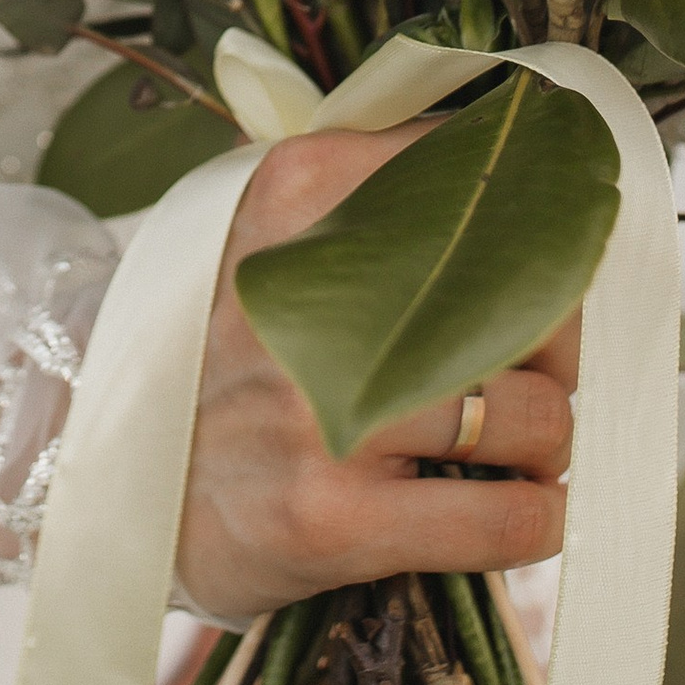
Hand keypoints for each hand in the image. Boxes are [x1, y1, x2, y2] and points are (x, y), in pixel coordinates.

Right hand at [173, 123, 574, 627]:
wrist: (125, 484)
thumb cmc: (236, 356)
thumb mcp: (278, 232)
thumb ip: (389, 185)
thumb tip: (545, 167)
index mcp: (296, 193)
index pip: (483, 176)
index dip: (549, 223)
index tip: (552, 258)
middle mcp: (308, 294)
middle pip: (533, 299)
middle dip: (559, 348)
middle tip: (531, 372)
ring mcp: (319, 409)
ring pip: (534, 414)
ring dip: (546, 441)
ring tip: (507, 447)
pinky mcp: (329, 515)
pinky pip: (509, 516)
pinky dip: (536, 517)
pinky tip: (510, 507)